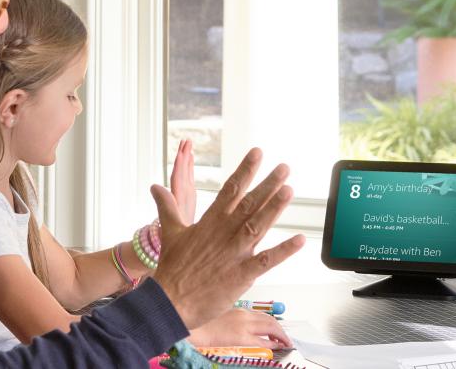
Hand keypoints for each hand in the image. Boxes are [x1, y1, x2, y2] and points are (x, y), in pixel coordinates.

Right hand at [152, 148, 304, 329]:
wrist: (170, 301)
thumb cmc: (172, 268)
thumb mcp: (170, 232)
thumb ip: (167, 207)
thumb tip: (155, 187)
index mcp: (210, 222)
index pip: (230, 190)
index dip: (245, 170)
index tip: (257, 154)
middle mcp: (224, 234)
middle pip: (249, 204)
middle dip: (268, 185)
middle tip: (284, 168)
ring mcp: (234, 254)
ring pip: (258, 226)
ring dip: (274, 209)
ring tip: (289, 191)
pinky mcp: (241, 274)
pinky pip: (266, 261)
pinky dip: (283, 251)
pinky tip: (299, 240)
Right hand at [188, 308, 291, 348]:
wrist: (183, 324)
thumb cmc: (194, 322)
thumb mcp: (212, 315)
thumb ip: (227, 318)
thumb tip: (234, 329)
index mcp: (234, 306)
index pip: (259, 313)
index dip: (271, 322)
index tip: (275, 329)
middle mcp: (241, 313)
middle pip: (269, 319)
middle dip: (280, 329)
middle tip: (285, 338)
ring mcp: (242, 324)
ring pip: (270, 326)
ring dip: (280, 335)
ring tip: (285, 343)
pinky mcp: (240, 337)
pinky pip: (263, 340)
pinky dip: (274, 343)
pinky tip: (278, 348)